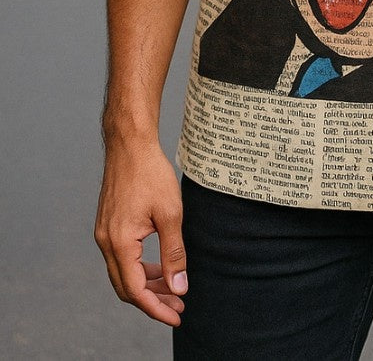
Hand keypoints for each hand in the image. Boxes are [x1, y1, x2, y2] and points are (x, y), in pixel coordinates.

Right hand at [94, 136, 187, 325]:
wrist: (130, 145)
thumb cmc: (151, 173)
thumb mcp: (170, 214)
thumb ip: (174, 253)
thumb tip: (179, 287)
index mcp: (119, 243)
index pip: (135, 290)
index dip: (156, 308)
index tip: (177, 316)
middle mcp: (106, 242)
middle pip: (126, 287)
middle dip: (152, 301)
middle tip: (178, 306)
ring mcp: (104, 234)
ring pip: (123, 274)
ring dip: (146, 286)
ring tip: (172, 290)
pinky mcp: (108, 226)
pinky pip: (121, 259)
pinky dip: (140, 269)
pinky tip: (159, 268)